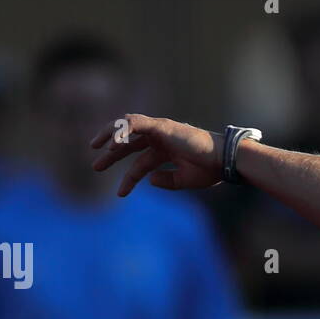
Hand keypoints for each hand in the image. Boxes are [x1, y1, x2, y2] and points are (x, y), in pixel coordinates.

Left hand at [90, 114, 221, 195]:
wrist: (223, 161)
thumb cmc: (210, 170)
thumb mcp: (184, 180)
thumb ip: (166, 181)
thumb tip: (149, 180)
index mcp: (166, 150)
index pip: (140, 162)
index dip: (129, 179)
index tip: (119, 194)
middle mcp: (161, 138)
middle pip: (129, 143)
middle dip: (112, 154)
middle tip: (96, 167)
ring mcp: (160, 130)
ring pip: (128, 128)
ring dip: (110, 136)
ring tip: (96, 148)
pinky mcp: (161, 126)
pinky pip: (136, 124)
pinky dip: (122, 131)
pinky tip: (112, 145)